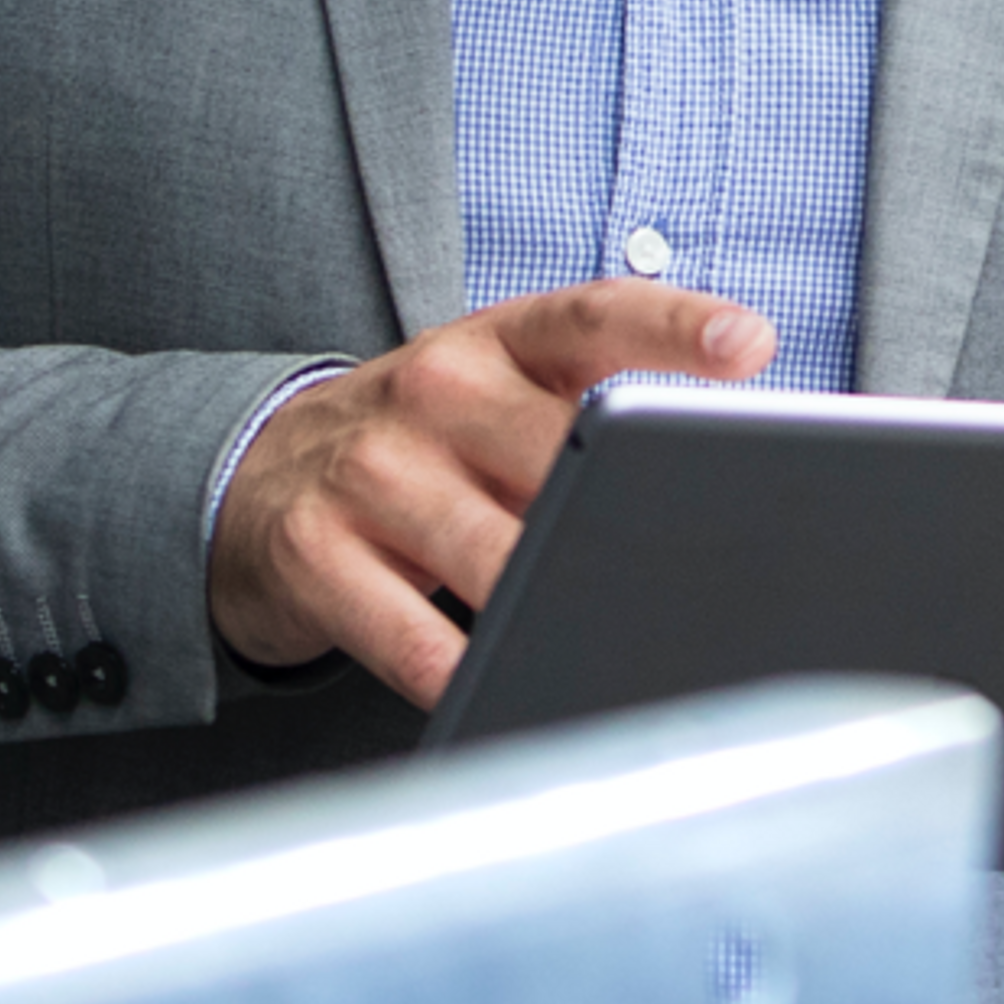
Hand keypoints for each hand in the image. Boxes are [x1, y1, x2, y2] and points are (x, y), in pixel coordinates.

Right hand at [210, 283, 774, 702]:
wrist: (253, 478)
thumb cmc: (425, 443)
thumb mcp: (499, 396)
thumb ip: (594, 415)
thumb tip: (707, 491)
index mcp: (498, 342)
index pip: (597, 315)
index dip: (676, 326)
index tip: (749, 344)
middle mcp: (435, 389)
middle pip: (560, 451)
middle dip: (625, 511)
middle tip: (690, 562)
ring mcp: (370, 470)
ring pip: (493, 552)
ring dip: (555, 603)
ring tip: (610, 641)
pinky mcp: (315, 553)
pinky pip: (412, 635)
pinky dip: (466, 672)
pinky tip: (503, 688)